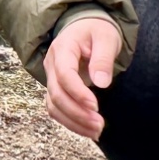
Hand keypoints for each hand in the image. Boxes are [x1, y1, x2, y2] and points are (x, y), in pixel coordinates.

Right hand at [42, 16, 123, 139]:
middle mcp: (51, 64)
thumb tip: (101, 84)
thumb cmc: (97, 31)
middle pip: (56, 94)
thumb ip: (103, 59)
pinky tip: (88, 130)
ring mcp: (51, 78)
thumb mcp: (106, 38)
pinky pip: (57, 109)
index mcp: (63, 48)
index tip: (95, 106)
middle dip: (77, 113)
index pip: (64, 75)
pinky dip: (70, 122)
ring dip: (73, 122)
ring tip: (97, 131)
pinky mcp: (56, 88)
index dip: (78, 93)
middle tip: (100, 125)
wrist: (85, 28)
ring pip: (53, 106)